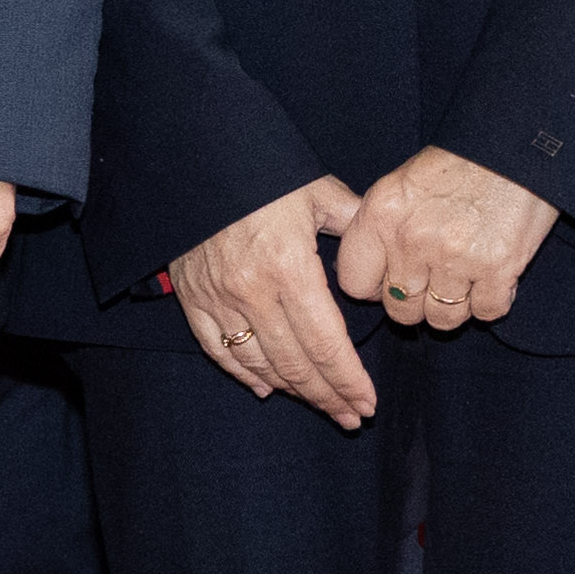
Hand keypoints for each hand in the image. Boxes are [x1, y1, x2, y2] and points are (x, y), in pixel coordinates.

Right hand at [168, 176, 376, 428]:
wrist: (193, 157)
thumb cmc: (261, 171)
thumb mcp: (315, 190)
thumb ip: (352, 223)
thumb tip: (382, 252)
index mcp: (289, 268)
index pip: (326, 343)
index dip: (349, 380)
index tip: (367, 402)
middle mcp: (252, 293)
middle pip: (296, 364)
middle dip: (328, 397)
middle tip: (351, 416)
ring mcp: (218, 299)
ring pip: (259, 364)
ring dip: (293, 391)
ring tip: (320, 405)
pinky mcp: (192, 298)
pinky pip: (218, 349)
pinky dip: (243, 373)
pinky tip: (266, 387)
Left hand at [333, 146, 558, 334]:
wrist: (517, 144)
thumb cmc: (460, 162)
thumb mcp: (402, 184)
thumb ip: (379, 228)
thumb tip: (365, 274)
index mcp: (381, 214)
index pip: (355, 283)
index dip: (374, 287)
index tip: (391, 278)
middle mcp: (413, 239)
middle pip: (400, 310)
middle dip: (417, 301)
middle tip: (435, 278)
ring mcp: (455, 257)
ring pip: (442, 319)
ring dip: (454, 305)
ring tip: (465, 277)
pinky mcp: (497, 269)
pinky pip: (485, 312)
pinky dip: (490, 301)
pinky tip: (492, 276)